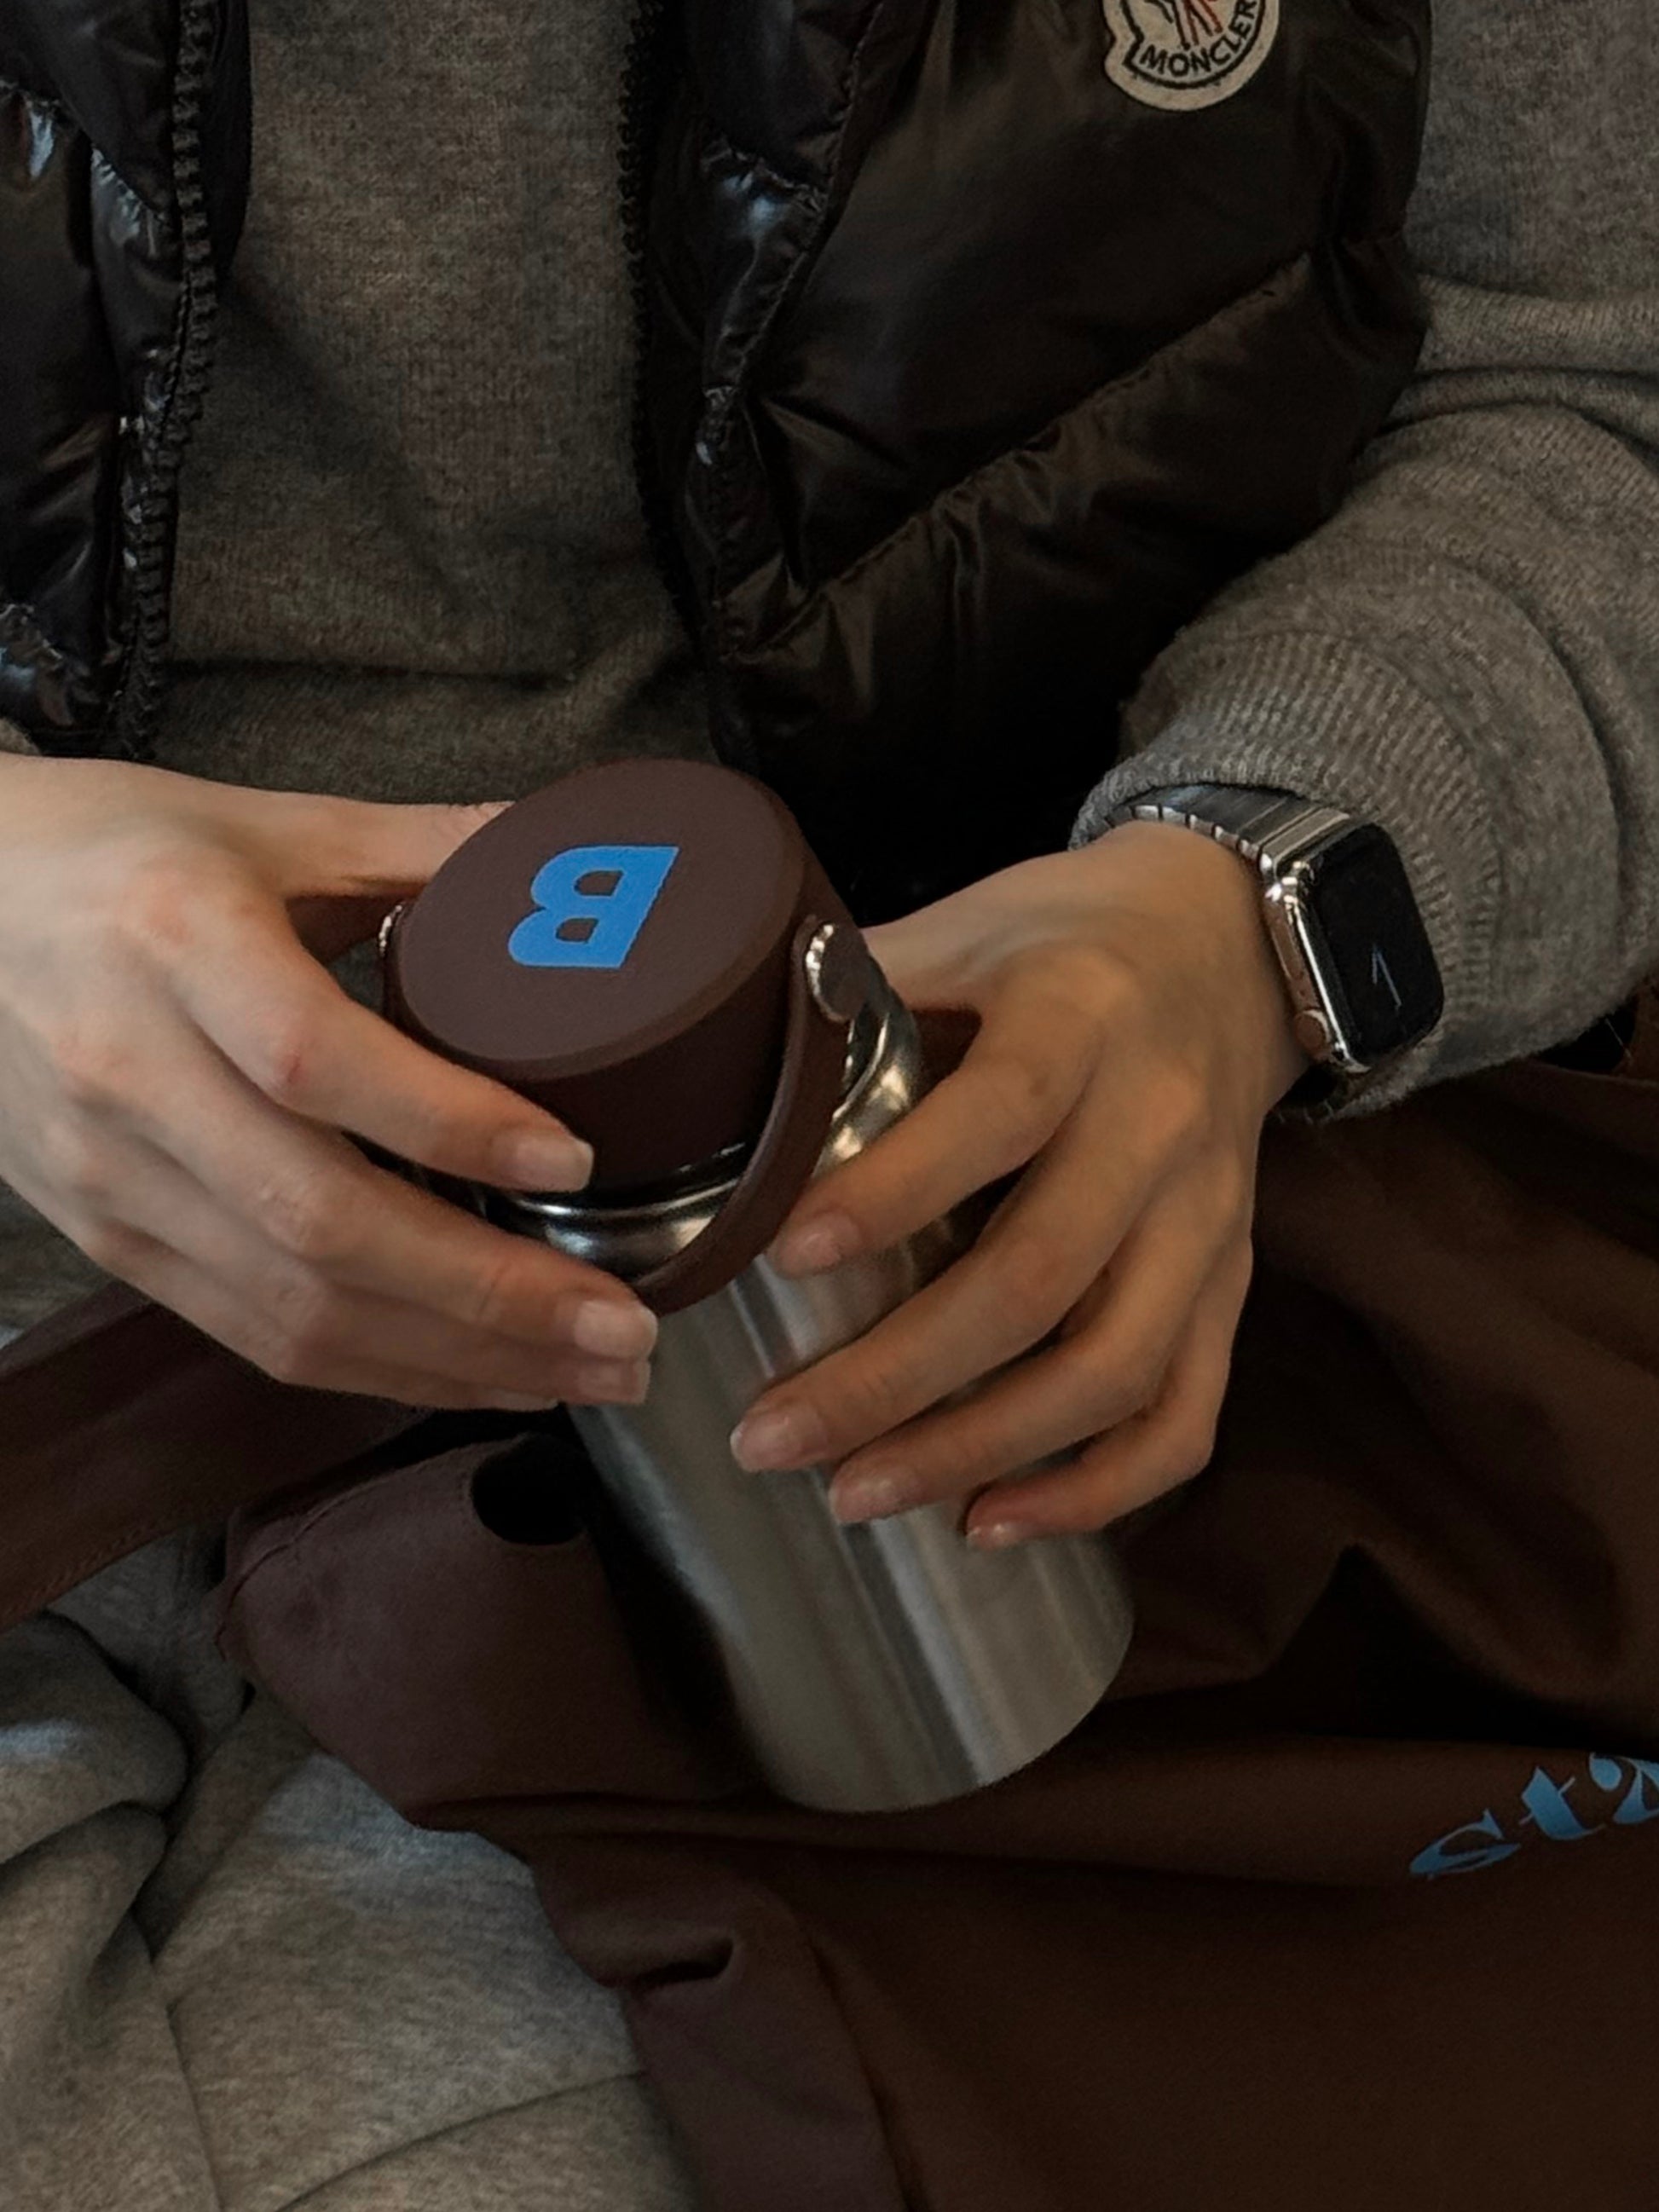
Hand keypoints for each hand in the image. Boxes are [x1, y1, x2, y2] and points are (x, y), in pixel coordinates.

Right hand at [0, 756, 656, 1406]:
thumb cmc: (113, 852)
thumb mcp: (264, 822)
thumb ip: (421, 845)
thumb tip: (575, 857)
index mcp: (174, 944)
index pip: (312, 1059)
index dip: (447, 1122)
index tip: (572, 1159)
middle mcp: (131, 1075)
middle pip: (317, 1221)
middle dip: (489, 1295)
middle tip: (622, 1325)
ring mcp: (110, 1178)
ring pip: (292, 1306)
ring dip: (455, 1358)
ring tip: (586, 1371)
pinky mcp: (110, 1240)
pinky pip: (253, 1331)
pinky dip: (380, 1368)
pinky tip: (482, 1376)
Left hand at [730, 824, 1307, 1540]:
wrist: (1231, 947)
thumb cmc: (1063, 942)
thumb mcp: (963, 926)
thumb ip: (851, 989)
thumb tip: (705, 1055)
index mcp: (1080, 1021)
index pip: (998, 1114)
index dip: (893, 1191)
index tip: (783, 1254)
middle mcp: (1158, 1128)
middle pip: (1040, 1278)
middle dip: (896, 1377)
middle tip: (768, 1435)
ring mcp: (1206, 1222)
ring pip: (1115, 1368)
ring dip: (980, 1449)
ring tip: (853, 1495)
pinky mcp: (1231, 1285)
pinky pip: (1185, 1413)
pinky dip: (1097, 1488)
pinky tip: (989, 1520)